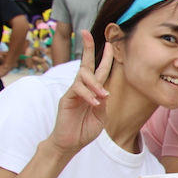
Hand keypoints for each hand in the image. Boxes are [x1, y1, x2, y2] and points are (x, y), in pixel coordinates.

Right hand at [47, 31, 112, 155]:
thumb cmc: (85, 130)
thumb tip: (105, 91)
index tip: (110, 44)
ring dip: (95, 84)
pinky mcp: (66, 99)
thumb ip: (103, 102)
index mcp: (92, 91)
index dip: (105, 58)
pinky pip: (77, 90)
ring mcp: (73, 92)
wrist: (70, 143)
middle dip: (87, 48)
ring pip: (83, 76)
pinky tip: (94, 103)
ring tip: (103, 96)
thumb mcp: (100, 115)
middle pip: (86, 64)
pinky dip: (88, 95)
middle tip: (87, 34)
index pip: (99, 71)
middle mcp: (82, 88)